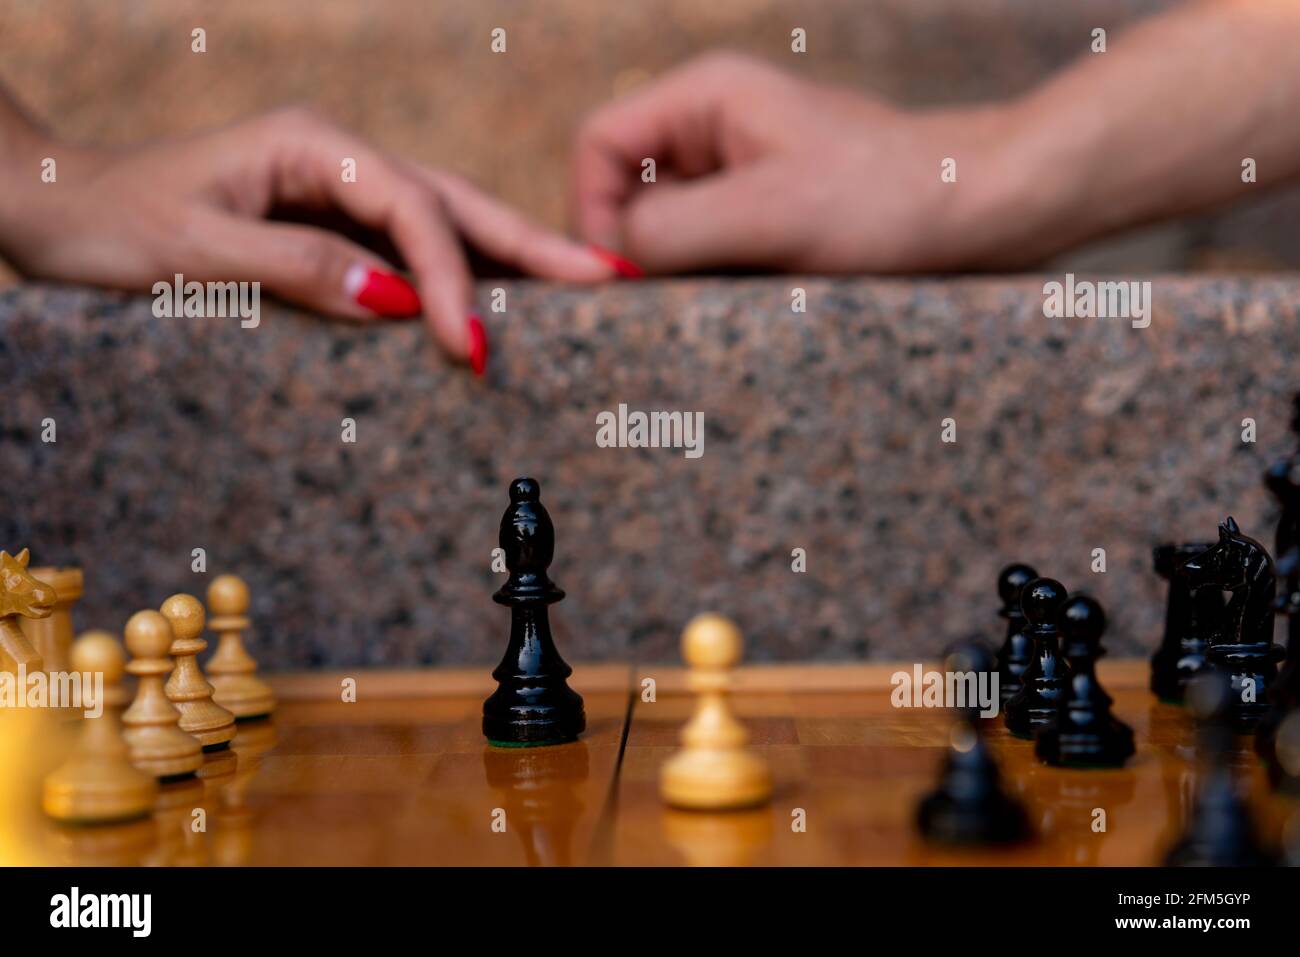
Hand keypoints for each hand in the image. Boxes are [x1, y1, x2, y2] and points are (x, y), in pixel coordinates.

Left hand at [0, 106, 618, 370]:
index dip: (452, 281)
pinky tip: (502, 290)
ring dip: (514, 253)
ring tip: (586, 281)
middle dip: (534, 245)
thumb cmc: (113, 222)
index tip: (473, 349)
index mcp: (314, 148)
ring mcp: (338, 185)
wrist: (53, 203)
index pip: (413, 215)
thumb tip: (396, 300)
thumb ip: (302, 268)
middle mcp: (338, 158)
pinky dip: (462, 266)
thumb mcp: (198, 250)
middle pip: (457, 201)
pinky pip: (412, 241)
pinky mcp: (330, 217)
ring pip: (445, 217)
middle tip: (612, 277)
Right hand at [571, 52, 1031, 273]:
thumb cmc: (890, 201)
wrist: (986, 210)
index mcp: (705, 95)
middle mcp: (713, 125)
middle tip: (678, 295)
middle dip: (639, 247)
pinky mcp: (765, 209)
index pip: (597, 145)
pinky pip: (708, 247)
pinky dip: (715, 277)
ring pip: (665, 226)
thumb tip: (612, 256)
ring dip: (682, 268)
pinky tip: (757, 291)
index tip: (622, 276)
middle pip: (624, 189)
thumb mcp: (771, 216)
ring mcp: (739, 168)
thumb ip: (673, 229)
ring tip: (735, 288)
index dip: (592, 211)